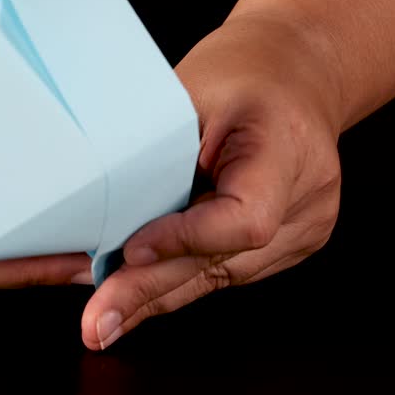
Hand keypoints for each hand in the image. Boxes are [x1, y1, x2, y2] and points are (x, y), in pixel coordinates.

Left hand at [81, 11, 344, 348]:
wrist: (298, 72)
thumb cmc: (245, 71)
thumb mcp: (194, 88)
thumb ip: (157, 151)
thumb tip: (88, 209)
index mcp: (288, 149)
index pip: (245, 218)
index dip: (185, 239)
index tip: (131, 250)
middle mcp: (306, 202)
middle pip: (220, 263)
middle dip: (145, 292)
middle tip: (95, 323)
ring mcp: (301, 232)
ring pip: (213, 279)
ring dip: (149, 297)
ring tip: (96, 319)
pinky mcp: (284, 248)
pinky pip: (218, 274)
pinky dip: (170, 282)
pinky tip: (125, 299)